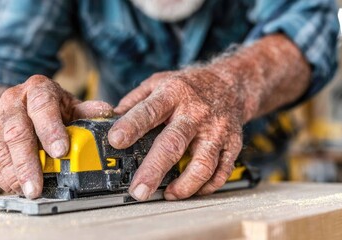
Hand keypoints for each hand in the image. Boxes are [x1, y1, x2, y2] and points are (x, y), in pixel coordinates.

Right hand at [0, 75, 112, 198]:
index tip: (60, 152)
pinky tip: (15, 186)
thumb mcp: (70, 105)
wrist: (17, 102)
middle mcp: (13, 100)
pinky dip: (3, 175)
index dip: (51, 130)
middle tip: (38, 186)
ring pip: (1, 148)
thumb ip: (86, 112)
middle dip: (28, 162)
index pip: (43, 107)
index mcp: (38, 89)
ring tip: (28, 191)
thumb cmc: (49, 106)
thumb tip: (106, 113)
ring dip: (14, 174)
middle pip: (18, 132)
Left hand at [109, 68, 244, 200]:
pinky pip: (221, 171)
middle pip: (173, 143)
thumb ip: (135, 100)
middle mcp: (196, 113)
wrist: (230, 84)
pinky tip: (193, 189)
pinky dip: (206, 186)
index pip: (149, 111)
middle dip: (154, 169)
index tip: (115, 140)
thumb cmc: (191, 86)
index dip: (132, 126)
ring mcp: (216, 130)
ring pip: (202, 164)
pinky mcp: (232, 144)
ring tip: (169, 194)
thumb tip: (109, 120)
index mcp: (173, 94)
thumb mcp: (160, 82)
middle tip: (138, 190)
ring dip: (184, 185)